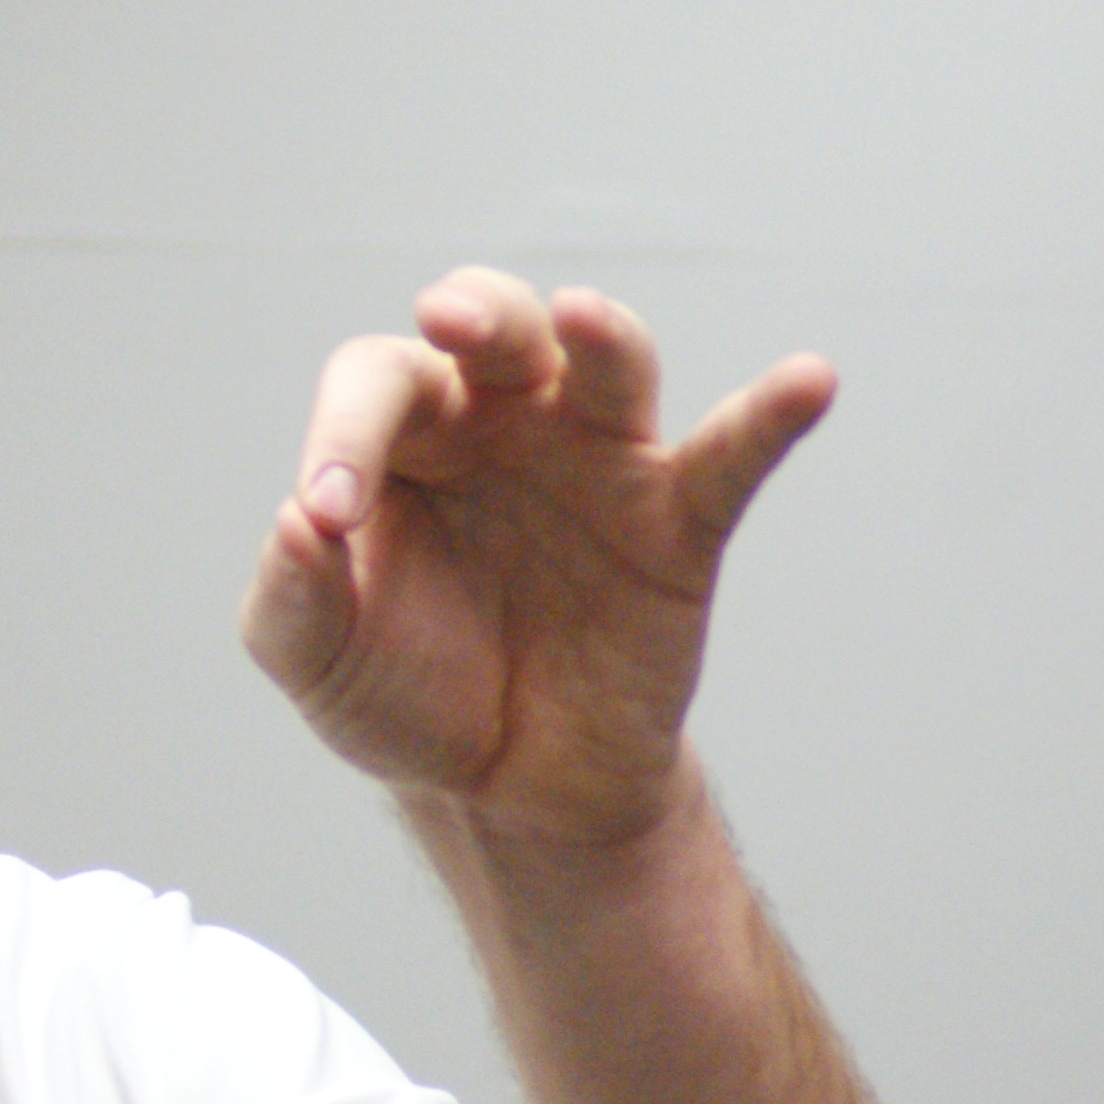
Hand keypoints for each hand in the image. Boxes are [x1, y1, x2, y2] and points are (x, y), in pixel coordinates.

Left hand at [238, 268, 833, 847]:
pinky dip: (773, 415)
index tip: (328, 520)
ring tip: (582, 320)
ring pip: (608, 364)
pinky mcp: (677, 524)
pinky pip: (732, 457)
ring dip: (600, 334)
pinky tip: (809, 379)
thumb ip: (294, 598)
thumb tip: (295, 524)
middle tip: (445, 323)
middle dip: (474, 312)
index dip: (343, 436)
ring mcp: (595, 464)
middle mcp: (504, 424)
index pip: (376, 386)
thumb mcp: (319, 660)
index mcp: (407, 438)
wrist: (510, 791)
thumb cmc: (411, 692)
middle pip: (495, 326)